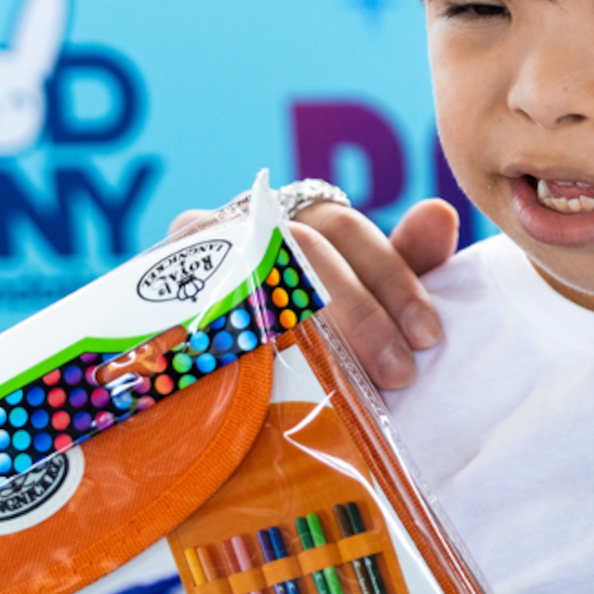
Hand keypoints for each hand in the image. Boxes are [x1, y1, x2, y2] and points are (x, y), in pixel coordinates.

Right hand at [163, 198, 457, 387]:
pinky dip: (233, 335)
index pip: (344, 229)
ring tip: (346, 381)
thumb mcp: (358, 296)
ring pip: (251, 276)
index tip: (428, 336)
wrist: (190, 373)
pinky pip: (193, 304)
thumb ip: (401, 261)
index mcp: (295, 217)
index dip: (393, 278)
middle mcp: (242, 224)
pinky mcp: (152, 291)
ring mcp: (192, 254)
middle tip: (398, 373)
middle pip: (301, 251)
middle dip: (360, 313)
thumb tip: (441, 213)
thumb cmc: (304, 330)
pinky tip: (266, 369)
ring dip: (306, 329)